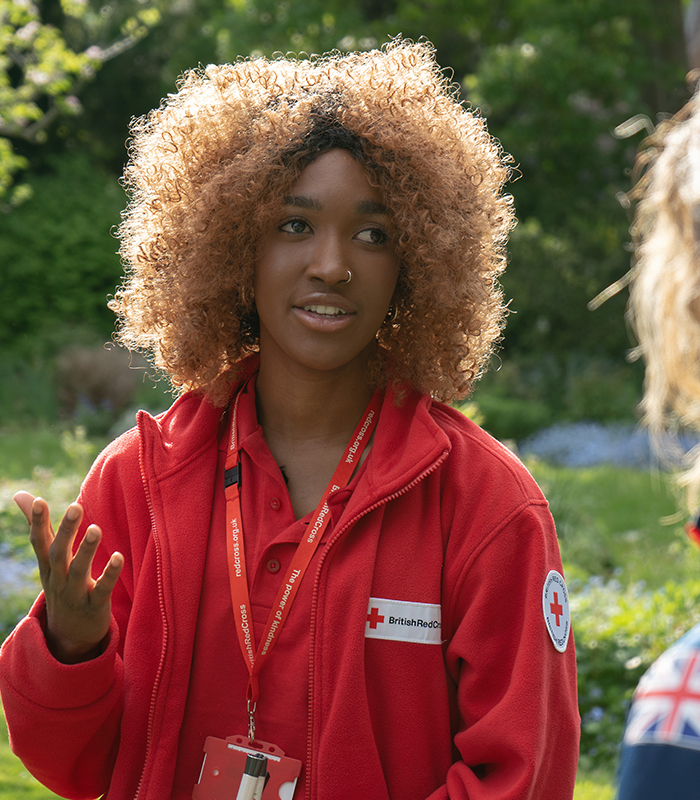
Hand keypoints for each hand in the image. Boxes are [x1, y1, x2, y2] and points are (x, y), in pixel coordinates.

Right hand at [14, 491, 123, 663]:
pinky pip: (102, 589)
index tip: (38, 500)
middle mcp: (58, 580)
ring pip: (79, 571)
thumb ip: (41, 527)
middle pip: (58, 554)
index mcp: (48, 567)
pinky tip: (119, 557)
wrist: (68, 638)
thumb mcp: (48, 561)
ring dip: (87, 550)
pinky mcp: (95, 606)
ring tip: (96, 528)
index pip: (39, 542)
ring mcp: (75, 594)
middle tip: (75, 507)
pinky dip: (109, 574)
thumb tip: (21, 494)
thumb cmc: (61, 587)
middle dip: (65, 531)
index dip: (36, 522)